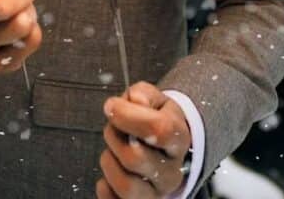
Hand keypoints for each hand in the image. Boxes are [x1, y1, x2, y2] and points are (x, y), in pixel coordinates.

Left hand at [97, 82, 190, 197]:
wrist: (163, 145)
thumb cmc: (155, 120)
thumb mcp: (154, 100)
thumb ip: (143, 95)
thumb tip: (135, 100)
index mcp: (178, 139)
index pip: (159, 130)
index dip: (128, 116)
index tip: (112, 107)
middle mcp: (172, 171)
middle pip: (136, 158)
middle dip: (114, 136)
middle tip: (113, 128)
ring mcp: (157, 193)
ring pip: (126, 186)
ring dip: (109, 161)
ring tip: (112, 150)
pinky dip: (105, 187)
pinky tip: (111, 171)